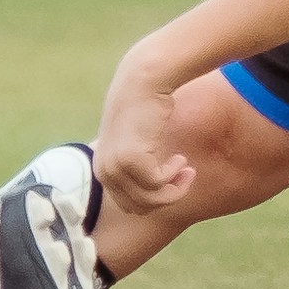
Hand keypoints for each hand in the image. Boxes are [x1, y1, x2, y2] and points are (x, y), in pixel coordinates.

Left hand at [93, 55, 196, 219]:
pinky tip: (180, 158)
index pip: (129, 205)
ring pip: (150, 199)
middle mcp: (104, 170)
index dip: (156, 198)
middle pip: (140, 207)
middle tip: (186, 175)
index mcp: (102, 170)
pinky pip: (158, 184)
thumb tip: (146, 199)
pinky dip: (174, 176)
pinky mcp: (131, 159)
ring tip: (186, 167)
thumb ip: (133, 166)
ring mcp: (115, 166)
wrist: (143, 81)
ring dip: (175, 188)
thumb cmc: (142, 109)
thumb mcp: (132, 142)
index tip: (173, 181)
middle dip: (167, 197)